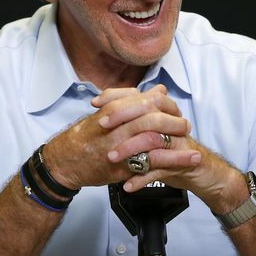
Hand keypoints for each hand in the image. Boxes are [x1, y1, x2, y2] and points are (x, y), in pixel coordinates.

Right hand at [41, 85, 194, 189]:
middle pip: (154, 116)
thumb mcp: (104, 114)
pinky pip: (152, 161)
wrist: (63, 162)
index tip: (174, 110)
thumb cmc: (83, 137)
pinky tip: (186, 162)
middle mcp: (117, 124)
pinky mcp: (123, 165)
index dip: (166, 104)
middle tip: (186, 126)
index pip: (148, 99)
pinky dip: (173, 161)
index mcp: (114, 109)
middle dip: (175, 121)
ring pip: (156, 138)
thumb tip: (158, 91)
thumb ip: (130, 102)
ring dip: (178, 142)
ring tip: (192, 147)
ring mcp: (120, 145)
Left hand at [94, 87, 243, 210]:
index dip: (118, 97)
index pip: (140, 96)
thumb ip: (137, 119)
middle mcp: (172, 123)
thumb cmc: (173, 152)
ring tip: (112, 158)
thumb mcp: (154, 133)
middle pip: (147, 112)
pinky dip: (143, 178)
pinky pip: (161, 169)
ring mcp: (178, 142)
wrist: (204, 172)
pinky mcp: (184, 163)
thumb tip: (109, 107)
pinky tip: (128, 185)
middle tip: (101, 126)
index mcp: (164, 113)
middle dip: (122, 117)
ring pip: (153, 139)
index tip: (97, 103)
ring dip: (131, 149)